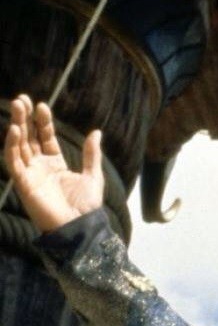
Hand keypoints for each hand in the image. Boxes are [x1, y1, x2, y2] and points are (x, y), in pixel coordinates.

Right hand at [4, 95, 104, 232]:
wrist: (80, 226)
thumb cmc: (87, 206)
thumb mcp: (93, 175)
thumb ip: (92, 154)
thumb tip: (96, 132)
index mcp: (55, 164)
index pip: (45, 137)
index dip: (43, 122)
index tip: (41, 105)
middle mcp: (40, 166)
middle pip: (29, 137)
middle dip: (25, 118)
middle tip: (21, 99)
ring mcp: (30, 174)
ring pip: (19, 145)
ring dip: (17, 125)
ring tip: (17, 106)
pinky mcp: (23, 183)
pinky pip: (14, 162)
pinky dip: (12, 146)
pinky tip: (15, 130)